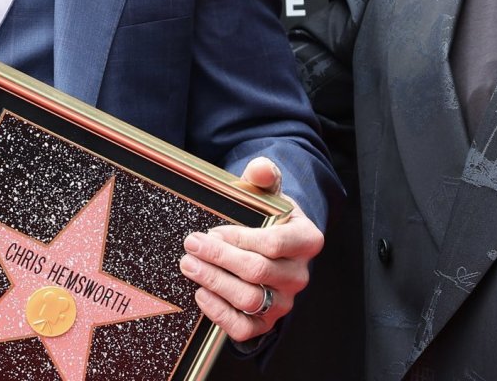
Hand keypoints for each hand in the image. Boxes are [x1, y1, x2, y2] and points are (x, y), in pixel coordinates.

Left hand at [178, 157, 322, 341]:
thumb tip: (259, 168)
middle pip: (256, 271)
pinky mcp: (267, 322)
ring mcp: (284, 302)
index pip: (272, 243)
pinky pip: (244, 328)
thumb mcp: (269, 192)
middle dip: (218, 258)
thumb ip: (264, 175)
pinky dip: (219, 314)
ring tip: (190, 265)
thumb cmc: (271, 217)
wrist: (275, 245)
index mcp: (306, 239)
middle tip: (192, 246)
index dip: (238, 238)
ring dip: (214, 282)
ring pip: (249, 300)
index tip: (212, 231)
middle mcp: (299, 275)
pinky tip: (201, 293)